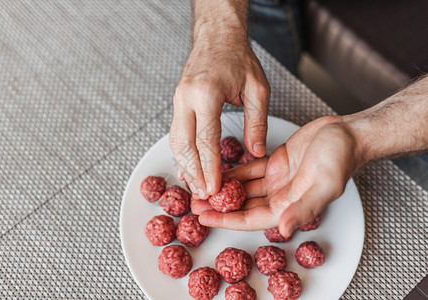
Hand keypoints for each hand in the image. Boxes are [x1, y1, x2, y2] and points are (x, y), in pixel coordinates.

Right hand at [170, 39, 269, 198]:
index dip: (209, 167)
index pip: (205, 140)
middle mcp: (186, 98)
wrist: (217, 36)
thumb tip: (256, 151)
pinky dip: (181, 154)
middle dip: (194, 173)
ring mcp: (178, 100)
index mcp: (206, 94)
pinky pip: (176, 134)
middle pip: (184, 145)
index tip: (215, 188)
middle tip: (204, 194)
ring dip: (184, 166)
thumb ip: (257, 122)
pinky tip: (188, 168)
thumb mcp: (257, 88)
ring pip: (175, 141)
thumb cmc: (238, 58)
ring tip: (195, 187)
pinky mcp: (177, 102)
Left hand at [193, 116, 363, 236]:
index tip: (203, 217)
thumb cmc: (341, 157)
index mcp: (289, 206)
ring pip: (243, 189)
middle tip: (193, 202)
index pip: (251, 218)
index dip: (226, 219)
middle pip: (242, 206)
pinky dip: (234, 172)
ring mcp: (277, 180)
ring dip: (222, 189)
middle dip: (218, 206)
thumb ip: (304, 208)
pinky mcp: (275, 163)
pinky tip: (218, 170)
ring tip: (200, 187)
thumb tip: (283, 229)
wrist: (347, 133)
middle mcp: (280, 196)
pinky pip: (249, 171)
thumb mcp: (325, 183)